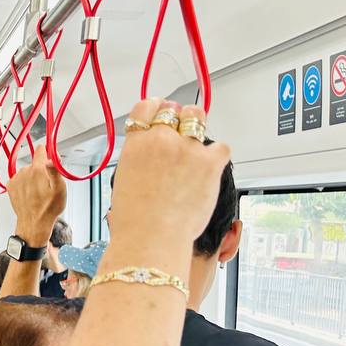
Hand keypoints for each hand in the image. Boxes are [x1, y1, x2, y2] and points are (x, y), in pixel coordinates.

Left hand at [6, 147, 66, 245]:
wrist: (34, 223)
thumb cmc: (48, 208)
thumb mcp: (60, 189)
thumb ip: (56, 170)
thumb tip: (52, 157)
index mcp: (37, 170)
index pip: (41, 150)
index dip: (47, 153)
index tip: (50, 157)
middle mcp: (24, 172)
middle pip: (34, 164)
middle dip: (41, 171)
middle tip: (46, 185)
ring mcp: (16, 179)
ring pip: (26, 172)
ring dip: (32, 178)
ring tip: (38, 192)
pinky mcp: (10, 186)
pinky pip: (18, 179)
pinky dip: (23, 184)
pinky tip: (29, 193)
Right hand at [107, 100, 229, 248]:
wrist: (151, 239)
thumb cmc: (135, 221)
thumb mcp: (123, 181)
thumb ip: (138, 159)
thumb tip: (150, 157)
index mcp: (136, 143)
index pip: (146, 107)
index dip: (155, 108)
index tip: (160, 113)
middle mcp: (161, 139)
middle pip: (175, 109)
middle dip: (178, 117)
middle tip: (181, 132)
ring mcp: (187, 148)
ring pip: (197, 118)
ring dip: (197, 128)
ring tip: (196, 148)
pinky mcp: (210, 161)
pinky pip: (221, 147)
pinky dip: (217, 156)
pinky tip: (210, 169)